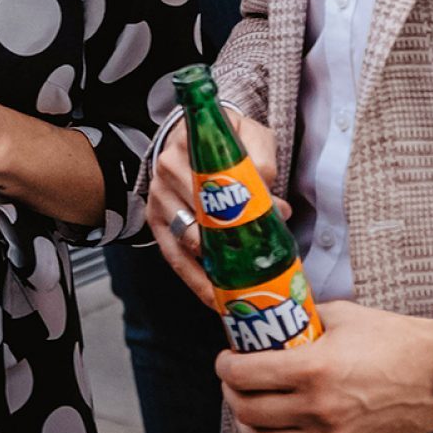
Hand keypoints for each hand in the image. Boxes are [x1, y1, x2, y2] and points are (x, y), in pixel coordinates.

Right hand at [147, 107, 283, 306]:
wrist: (197, 137)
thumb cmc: (228, 140)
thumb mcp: (251, 135)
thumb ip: (264, 160)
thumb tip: (276, 207)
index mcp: (189, 144)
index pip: (212, 176)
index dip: (239, 201)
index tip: (265, 222)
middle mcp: (166, 168)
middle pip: (200, 212)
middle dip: (230, 242)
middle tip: (259, 268)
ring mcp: (158, 197)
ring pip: (186, 239)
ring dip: (212, 268)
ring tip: (239, 293)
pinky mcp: (155, 220)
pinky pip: (172, 256)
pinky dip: (194, 279)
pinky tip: (214, 297)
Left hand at [217, 300, 432, 432]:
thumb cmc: (395, 341)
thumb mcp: (343, 316)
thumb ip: (304, 317)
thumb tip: (275, 314)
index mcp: (312, 369)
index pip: (243, 375)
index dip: (224, 366)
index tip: (226, 358)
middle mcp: (317, 408)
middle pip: (246, 411)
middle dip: (231, 392)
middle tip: (234, 379)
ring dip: (249, 422)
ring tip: (251, 403)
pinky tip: (287, 414)